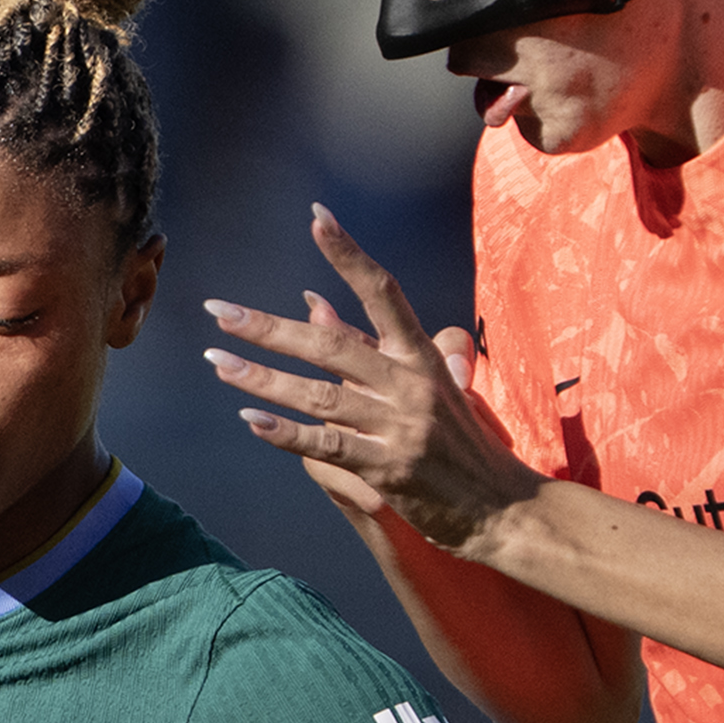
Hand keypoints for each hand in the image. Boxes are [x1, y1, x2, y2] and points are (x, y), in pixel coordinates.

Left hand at [202, 207, 543, 554]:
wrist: (504, 506)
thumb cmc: (460, 443)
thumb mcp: (426, 384)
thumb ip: (368, 347)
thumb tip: (312, 304)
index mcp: (424, 355)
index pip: (383, 292)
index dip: (349, 254)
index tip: (317, 216)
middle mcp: (411, 384)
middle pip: (331, 345)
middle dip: (269, 328)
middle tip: (219, 311)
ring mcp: (400, 427)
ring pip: (320, 396)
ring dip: (263, 378)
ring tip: (219, 362)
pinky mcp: (389, 469)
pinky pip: (328, 447)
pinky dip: (288, 434)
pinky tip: (252, 420)